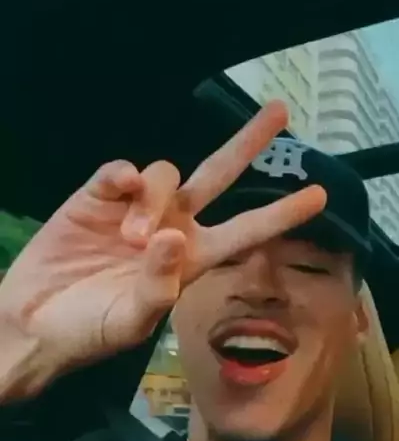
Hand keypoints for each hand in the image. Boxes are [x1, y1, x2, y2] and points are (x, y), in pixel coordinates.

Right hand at [0, 101, 325, 397]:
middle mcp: (173, 225)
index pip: (246, 229)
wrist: (34, 322)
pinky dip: (124, 176)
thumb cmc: (90, 329)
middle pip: (218, 174)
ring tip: (130, 239)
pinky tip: (119, 190)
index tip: (320, 195)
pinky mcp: (99, 195)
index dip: (282, 213)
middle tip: (280, 111)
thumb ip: (156, 286)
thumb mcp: (131, 321)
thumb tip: (174, 236)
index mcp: (193, 257)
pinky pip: (121, 171)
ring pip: (166, 174)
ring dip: (154, 200)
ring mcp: (136, 207)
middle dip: (248, 142)